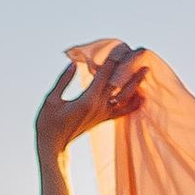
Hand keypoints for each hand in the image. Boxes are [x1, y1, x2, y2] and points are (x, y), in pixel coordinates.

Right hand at [36, 40, 152, 162]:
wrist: (54, 146)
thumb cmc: (48, 122)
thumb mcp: (52, 100)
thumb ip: (63, 81)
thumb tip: (74, 64)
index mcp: (87, 99)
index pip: (103, 75)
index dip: (112, 60)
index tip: (122, 47)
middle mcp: (99, 106)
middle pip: (117, 83)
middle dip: (129, 67)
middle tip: (142, 53)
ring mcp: (102, 114)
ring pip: (123, 96)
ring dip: (135, 83)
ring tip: (146, 70)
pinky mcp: (102, 119)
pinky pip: (121, 111)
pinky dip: (132, 105)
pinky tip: (142, 99)